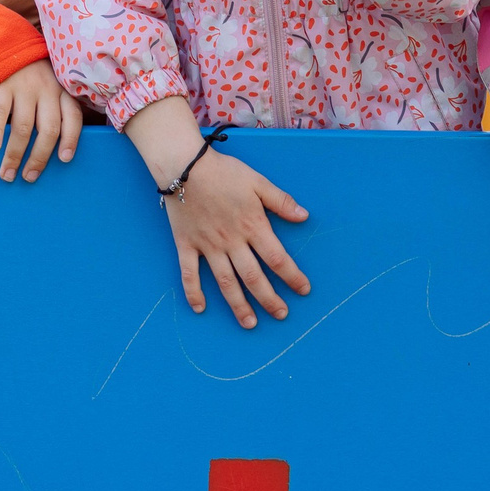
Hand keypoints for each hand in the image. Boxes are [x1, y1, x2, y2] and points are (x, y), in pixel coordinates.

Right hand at [0, 58, 82, 181]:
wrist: (11, 49)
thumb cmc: (37, 79)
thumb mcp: (55, 88)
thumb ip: (58, 111)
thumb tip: (58, 150)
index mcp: (64, 92)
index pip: (73, 118)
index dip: (71, 140)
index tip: (64, 160)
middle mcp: (47, 91)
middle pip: (48, 129)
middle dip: (40, 157)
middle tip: (30, 177)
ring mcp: (24, 89)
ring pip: (23, 127)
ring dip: (15, 154)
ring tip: (8, 173)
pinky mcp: (2, 89)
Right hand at [127, 96, 310, 327]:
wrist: (185, 167)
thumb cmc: (225, 172)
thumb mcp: (258, 182)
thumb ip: (281, 202)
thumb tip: (304, 217)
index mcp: (253, 226)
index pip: (277, 258)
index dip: (292, 276)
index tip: (303, 290)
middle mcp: (232, 242)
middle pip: (253, 277)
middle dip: (269, 299)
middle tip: (281, 315)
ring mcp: (208, 246)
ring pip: (225, 282)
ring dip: (238, 305)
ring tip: (250, 323)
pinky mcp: (186, 245)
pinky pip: (189, 274)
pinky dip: (193, 292)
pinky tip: (200, 309)